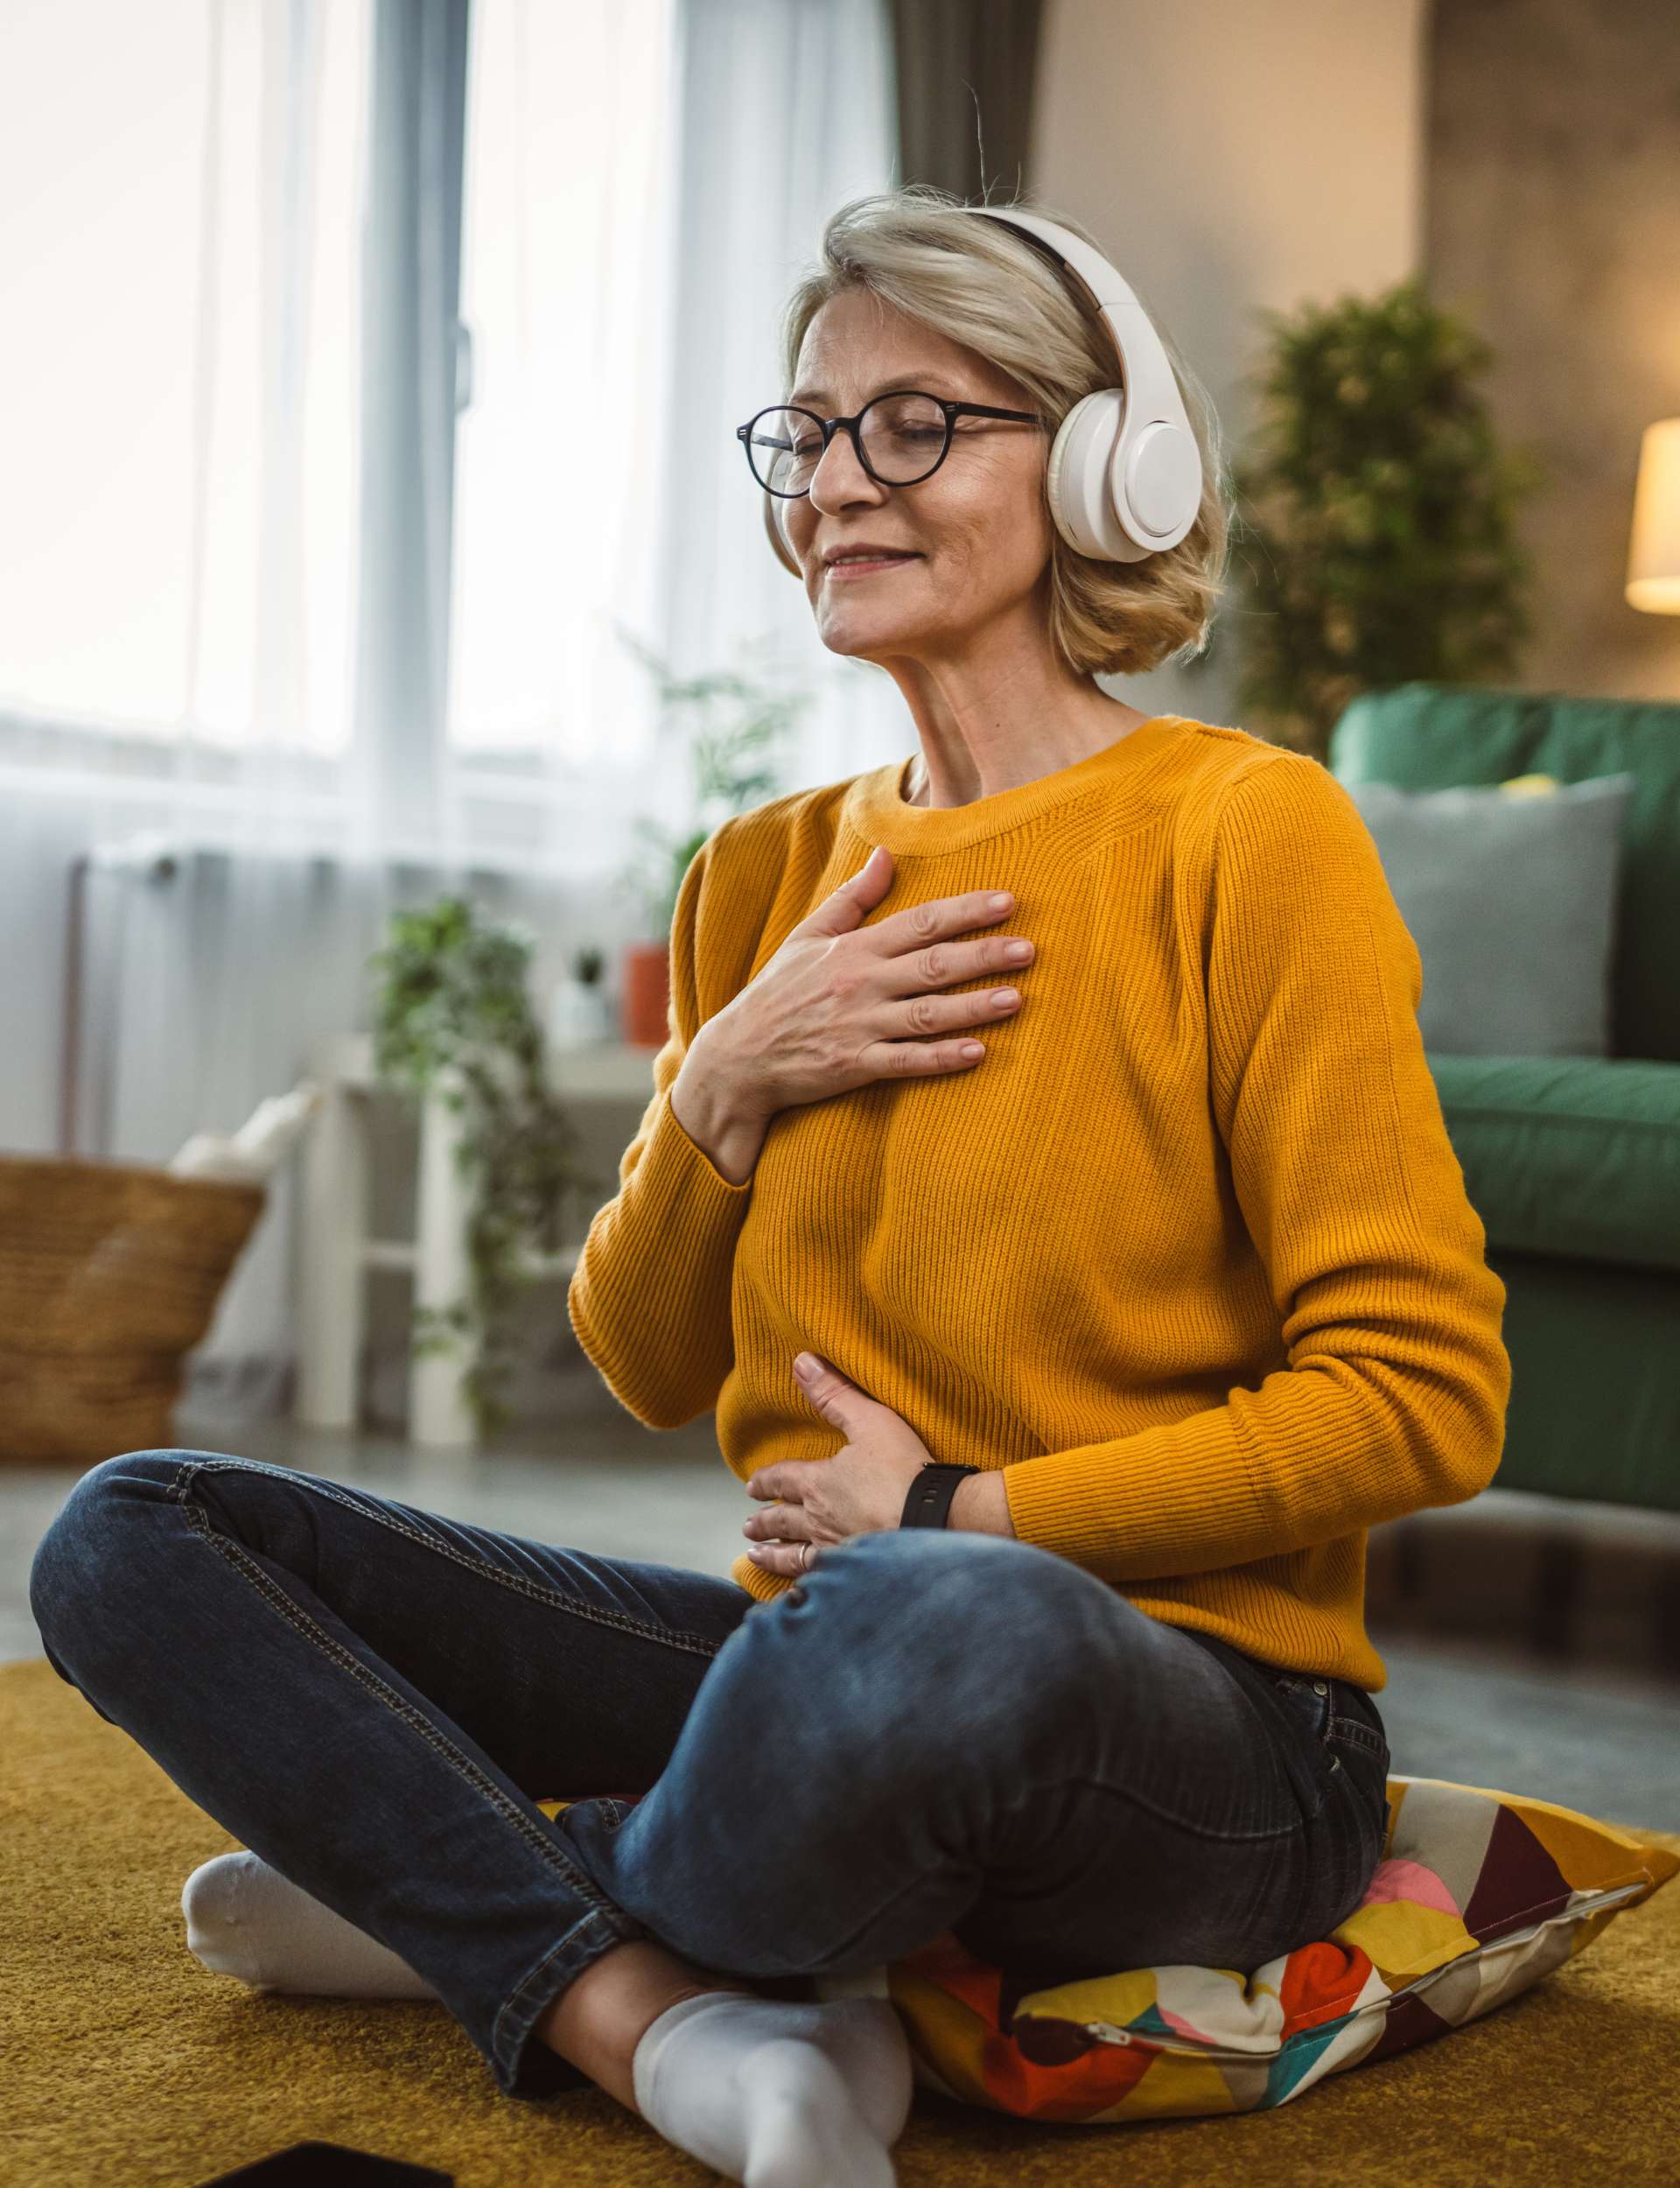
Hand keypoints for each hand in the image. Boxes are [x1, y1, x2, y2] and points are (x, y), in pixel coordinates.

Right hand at [701, 845, 1033, 1125]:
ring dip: (974, 1006)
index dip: (966, 911)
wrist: (737, 1057)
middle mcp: (861, 983)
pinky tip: (977, 1052)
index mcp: (854, 948)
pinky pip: (905, 1062)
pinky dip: (940, 1058)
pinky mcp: (854, 1066)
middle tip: (1029, 950)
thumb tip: (887, 854)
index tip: (1008, 901)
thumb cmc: (778, 993)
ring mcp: (859, 1026)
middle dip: (983, 955)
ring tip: (1017, 999)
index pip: (920, 922)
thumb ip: (853, 898)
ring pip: (927, 1014)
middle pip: (933, 965)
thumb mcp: (808, 936)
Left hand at [742, 1352, 934, 1575]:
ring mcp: (836, 1552)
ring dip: (773, 1554)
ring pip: (793, 1555)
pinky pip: (818, 1582)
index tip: (751, 1486)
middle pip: (783, 1521)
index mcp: (820, 1483)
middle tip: (748, 1526)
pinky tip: (795, 1593)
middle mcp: (819, 1520)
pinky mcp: (854, 1576)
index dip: (767, 1481)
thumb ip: (835, 1394)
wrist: (935, 1523)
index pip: (783, 1479)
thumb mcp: (871, 1421)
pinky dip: (800, 1585)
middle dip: (765, 1521)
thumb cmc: (904, 1471)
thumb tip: (800, 1361)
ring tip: (755, 1556)